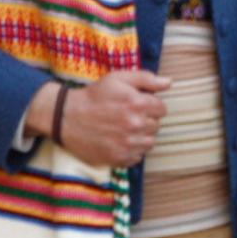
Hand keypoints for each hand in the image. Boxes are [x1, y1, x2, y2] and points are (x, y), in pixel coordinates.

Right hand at [43, 71, 171, 168]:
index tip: (137, 105)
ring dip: (140, 136)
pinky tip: (118, 141)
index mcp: (138, 104)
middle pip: (155, 126)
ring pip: (149, 142)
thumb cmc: (94, 96)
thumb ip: (146, 79)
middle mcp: (136, 125)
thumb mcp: (117, 78)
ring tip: (123, 129)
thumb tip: (169, 83)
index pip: (162, 109)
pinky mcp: (119, 158)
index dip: (151, 106)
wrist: (66, 118)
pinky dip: (131, 150)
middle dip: (145, 120)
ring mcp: (128, 144)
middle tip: (126, 116)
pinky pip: (137, 157)